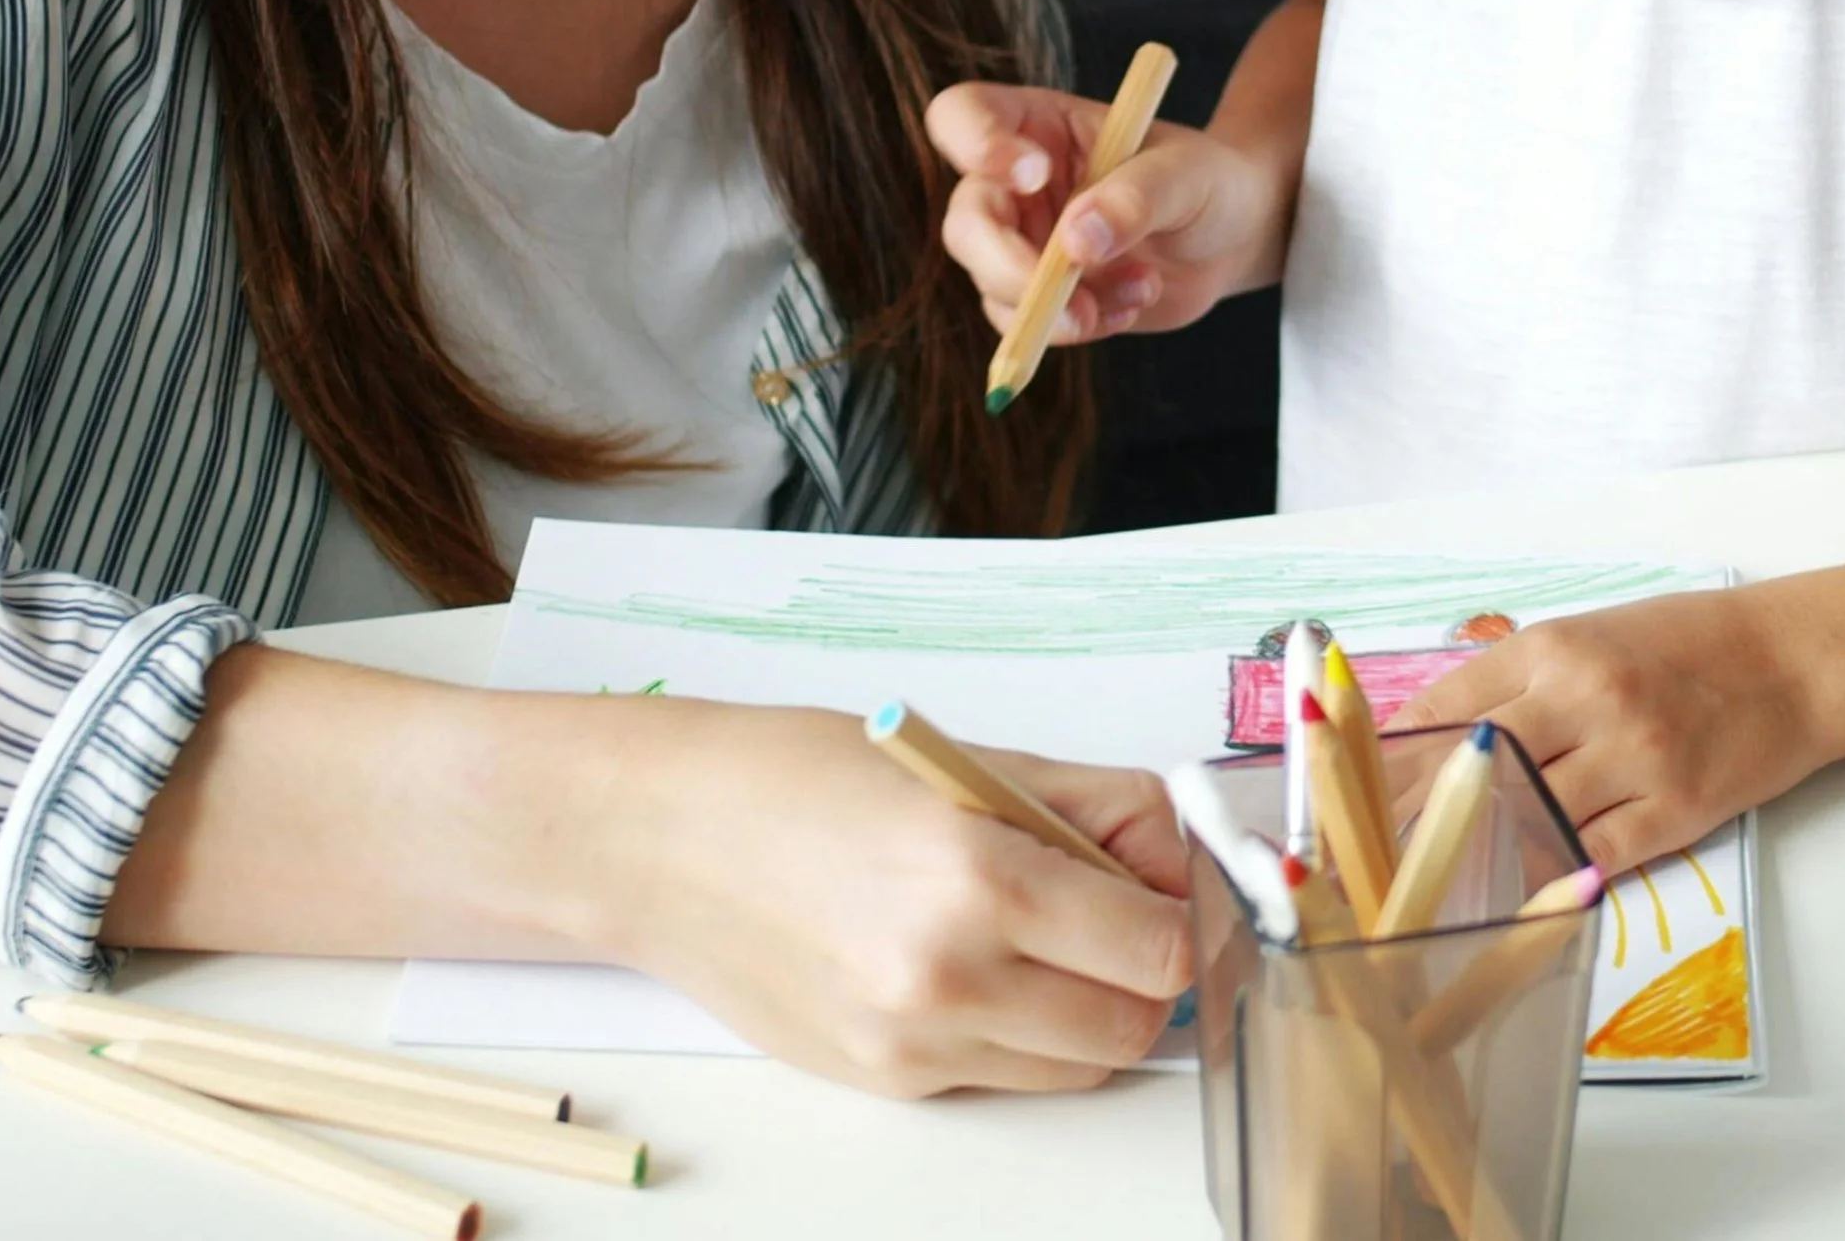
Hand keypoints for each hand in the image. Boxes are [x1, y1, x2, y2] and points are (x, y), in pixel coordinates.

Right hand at [577, 701, 1193, 1095]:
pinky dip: (1016, 1028)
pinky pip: (1001, 1075)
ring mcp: (911, 1047)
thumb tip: (1183, 857)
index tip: (1170, 887)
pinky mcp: (883, 1083)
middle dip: (1144, 972)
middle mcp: (947, 980)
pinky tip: (969, 958)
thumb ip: (1096, 811)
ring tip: (1037, 928)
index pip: (1158, 951)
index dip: (1182, 917)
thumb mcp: (972, 761)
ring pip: (1073, 1066)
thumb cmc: (803, 776)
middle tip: (1114, 908)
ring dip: (1085, 1008)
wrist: (662, 839)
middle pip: (1130, 1027)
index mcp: (979, 878)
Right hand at [927, 80, 1284, 341]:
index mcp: (1037, 124)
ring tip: (1142, 287)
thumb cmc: (1208, 180)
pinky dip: (1081, 326)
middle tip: (1069, 292)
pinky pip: (1030, 325)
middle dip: (1009, 264)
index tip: (1034, 176)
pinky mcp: (1041, 295)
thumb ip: (1135, 198)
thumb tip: (1076, 244)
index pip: (962, 116)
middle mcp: (1014, 184)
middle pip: (965, 220)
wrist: (1234, 236)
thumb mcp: (1186, 174)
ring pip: (991, 283)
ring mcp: (1024, 242)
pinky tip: (1135, 303)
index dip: (976, 144)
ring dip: (1060, 305)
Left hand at [1392, 589, 1844, 874]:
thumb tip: (1438, 728)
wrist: (1790, 661)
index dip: (1390, 753)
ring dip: (1477, 850)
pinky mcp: (1674, 810)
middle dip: (1414, 810)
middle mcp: (1584, 697)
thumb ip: (1515, 677)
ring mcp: (1630, 757)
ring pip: (1528, 815)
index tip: (1351, 786)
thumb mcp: (1588, 635)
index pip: (1447, 704)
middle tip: (1368, 848)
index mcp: (1551, 648)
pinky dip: (1551, 877)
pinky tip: (1515, 895)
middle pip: (1473, 765)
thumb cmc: (1683, 644)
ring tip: (1425, 881)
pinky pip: (1593, 855)